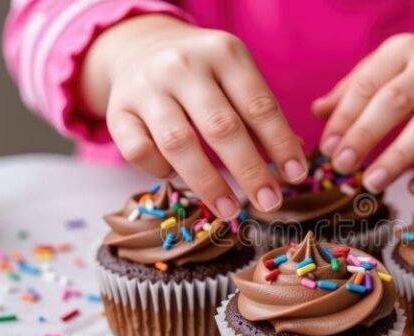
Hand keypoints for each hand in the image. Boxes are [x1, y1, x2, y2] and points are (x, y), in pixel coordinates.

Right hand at [82, 15, 306, 218]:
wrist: (140, 47)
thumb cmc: (202, 73)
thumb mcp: (235, 77)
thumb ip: (259, 114)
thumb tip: (292, 163)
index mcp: (223, 52)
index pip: (259, 105)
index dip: (280, 144)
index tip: (297, 177)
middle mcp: (182, 65)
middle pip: (221, 126)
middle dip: (249, 171)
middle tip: (270, 202)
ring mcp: (145, 87)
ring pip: (178, 143)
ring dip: (208, 183)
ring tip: (231, 210)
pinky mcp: (117, 110)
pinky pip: (138, 151)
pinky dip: (160, 171)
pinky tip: (178, 178)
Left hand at [313, 32, 413, 193]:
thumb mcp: (391, 69)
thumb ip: (355, 89)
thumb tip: (317, 112)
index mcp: (404, 50)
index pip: (368, 84)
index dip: (345, 118)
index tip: (328, 148)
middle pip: (396, 102)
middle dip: (365, 136)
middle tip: (342, 166)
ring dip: (399, 157)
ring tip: (372, 183)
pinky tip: (413, 188)